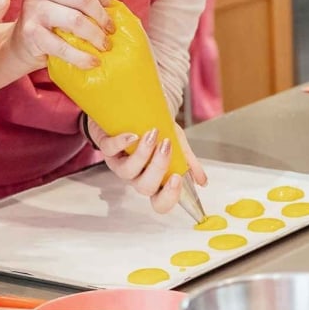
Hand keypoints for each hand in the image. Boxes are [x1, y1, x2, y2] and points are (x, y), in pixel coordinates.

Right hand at [7, 0, 114, 71]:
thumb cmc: (51, 21)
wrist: (22, 43)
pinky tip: (93, 62)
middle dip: (102, 15)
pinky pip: (63, 46)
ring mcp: (34, 9)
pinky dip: (82, 57)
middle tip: (111, 29)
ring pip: (75, 20)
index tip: (110, 6)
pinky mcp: (31, 32)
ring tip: (105, 45)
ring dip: (96, 35)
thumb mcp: (65, 0)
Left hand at [89, 119, 209, 215]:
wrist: (134, 107)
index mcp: (155, 179)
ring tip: (153, 135)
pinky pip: (109, 150)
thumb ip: (187, 161)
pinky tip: (132, 135)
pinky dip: (121, 143)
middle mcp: (136, 175)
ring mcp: (119, 163)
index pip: (161, 201)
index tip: (177, 178)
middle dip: (158, 169)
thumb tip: (202, 182)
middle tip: (167, 147)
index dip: (169, 197)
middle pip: (145, 187)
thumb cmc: (154, 128)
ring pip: (126, 172)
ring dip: (142, 154)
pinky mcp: (106, 147)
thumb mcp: (177, 142)